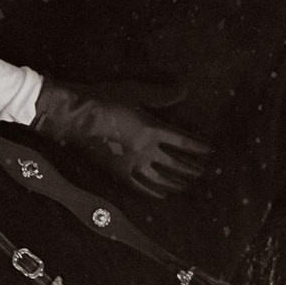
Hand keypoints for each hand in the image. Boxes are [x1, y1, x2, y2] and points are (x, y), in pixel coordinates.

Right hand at [33, 80, 212, 197]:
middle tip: (204, 172)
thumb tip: (184, 89)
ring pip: (160, 178)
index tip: (211, 151)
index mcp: (152, 130)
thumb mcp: (134, 92)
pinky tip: (162, 195)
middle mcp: (145, 151)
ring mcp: (132, 164)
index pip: (183, 141)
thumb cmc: (104, 99)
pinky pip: (140, 186)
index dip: (199, 147)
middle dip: (191, 168)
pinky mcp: (118, 172)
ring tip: (187, 185)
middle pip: (175, 163)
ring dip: (177, 182)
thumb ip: (161, 94)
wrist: (74, 116)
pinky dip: (153, 192)